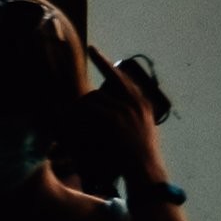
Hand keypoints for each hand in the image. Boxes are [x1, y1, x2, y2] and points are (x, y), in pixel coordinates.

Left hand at [66, 49, 174, 189]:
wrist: (145, 170)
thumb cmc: (141, 156)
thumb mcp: (143, 129)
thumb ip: (132, 113)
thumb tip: (115, 105)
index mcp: (142, 103)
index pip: (121, 77)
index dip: (105, 62)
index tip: (93, 50)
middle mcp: (134, 102)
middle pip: (104, 85)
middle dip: (89, 89)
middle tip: (75, 89)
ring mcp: (124, 110)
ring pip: (93, 98)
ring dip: (81, 109)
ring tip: (76, 122)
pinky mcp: (113, 120)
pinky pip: (90, 110)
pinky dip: (80, 116)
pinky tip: (75, 124)